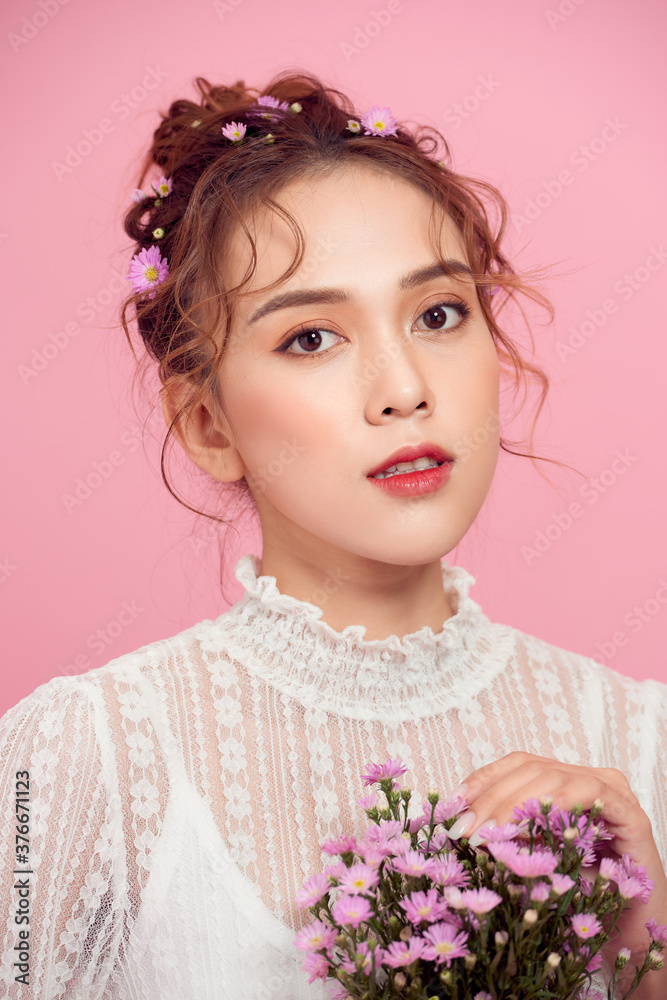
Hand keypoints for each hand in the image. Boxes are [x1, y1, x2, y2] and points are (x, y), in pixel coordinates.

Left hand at [447, 751, 666, 993]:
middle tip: (465, 830)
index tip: (454, 803)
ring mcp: (610, 790)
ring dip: (514, 804)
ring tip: (490, 834)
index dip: (483, 779)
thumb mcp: (530, 859)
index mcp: (562, 781)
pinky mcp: (630, 811)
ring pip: (552, 777)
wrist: (629, 935)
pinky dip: (556, 804)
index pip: (516, 765)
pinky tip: (531, 827)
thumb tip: (459, 823)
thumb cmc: (578, 898)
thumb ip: (504, 835)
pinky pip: (589, 792)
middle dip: (491, 798)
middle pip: (529, 769)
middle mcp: (586, 778)